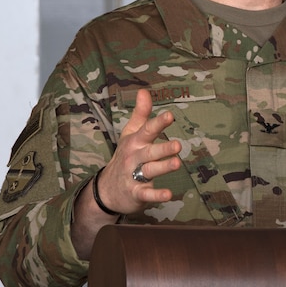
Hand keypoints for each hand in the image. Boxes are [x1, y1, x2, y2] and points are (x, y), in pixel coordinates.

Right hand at [72, 89, 182, 258]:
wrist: (107, 189)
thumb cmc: (126, 156)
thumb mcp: (130, 134)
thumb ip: (141, 114)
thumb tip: (144, 91)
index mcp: (135, 142)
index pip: (147, 130)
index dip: (158, 123)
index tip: (170, 115)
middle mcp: (135, 157)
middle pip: (150, 152)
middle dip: (163, 149)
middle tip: (178, 145)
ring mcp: (134, 176)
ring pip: (150, 170)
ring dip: (163, 167)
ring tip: (177, 163)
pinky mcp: (137, 193)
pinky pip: (146, 194)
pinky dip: (156, 195)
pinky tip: (168, 194)